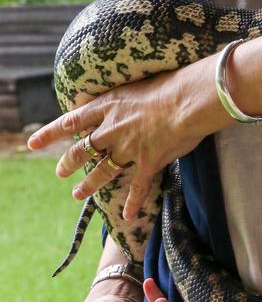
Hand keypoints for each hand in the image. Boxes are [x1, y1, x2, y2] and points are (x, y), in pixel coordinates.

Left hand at [28, 56, 232, 219]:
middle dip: (68, 162)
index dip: (51, 132)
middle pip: (83, 149)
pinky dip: (133, 203)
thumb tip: (117, 102)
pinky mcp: (147, 162)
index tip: (33, 142)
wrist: (187, 99)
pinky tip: (128, 215)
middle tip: (59, 171)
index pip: (72, 120)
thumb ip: (123, 98)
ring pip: (103, 171)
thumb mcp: (136, 85)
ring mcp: (128, 148)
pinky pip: (137, 187)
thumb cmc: (170, 85)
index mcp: (109, 106)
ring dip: (89, 184)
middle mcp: (112, 129)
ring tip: (77, 194)